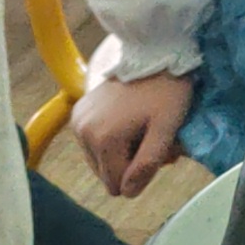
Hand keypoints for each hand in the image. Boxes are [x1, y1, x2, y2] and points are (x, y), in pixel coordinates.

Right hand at [74, 67, 194, 195]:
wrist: (154, 51)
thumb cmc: (167, 90)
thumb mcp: (166, 128)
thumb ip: (148, 163)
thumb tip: (127, 193)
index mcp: (103, 140)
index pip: (117, 184)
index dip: (141, 174)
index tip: (158, 152)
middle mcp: (83, 132)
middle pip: (106, 174)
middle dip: (130, 163)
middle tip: (152, 138)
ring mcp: (77, 121)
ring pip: (99, 160)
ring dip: (120, 152)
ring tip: (141, 128)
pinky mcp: (77, 111)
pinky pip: (92, 142)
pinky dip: (110, 138)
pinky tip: (127, 121)